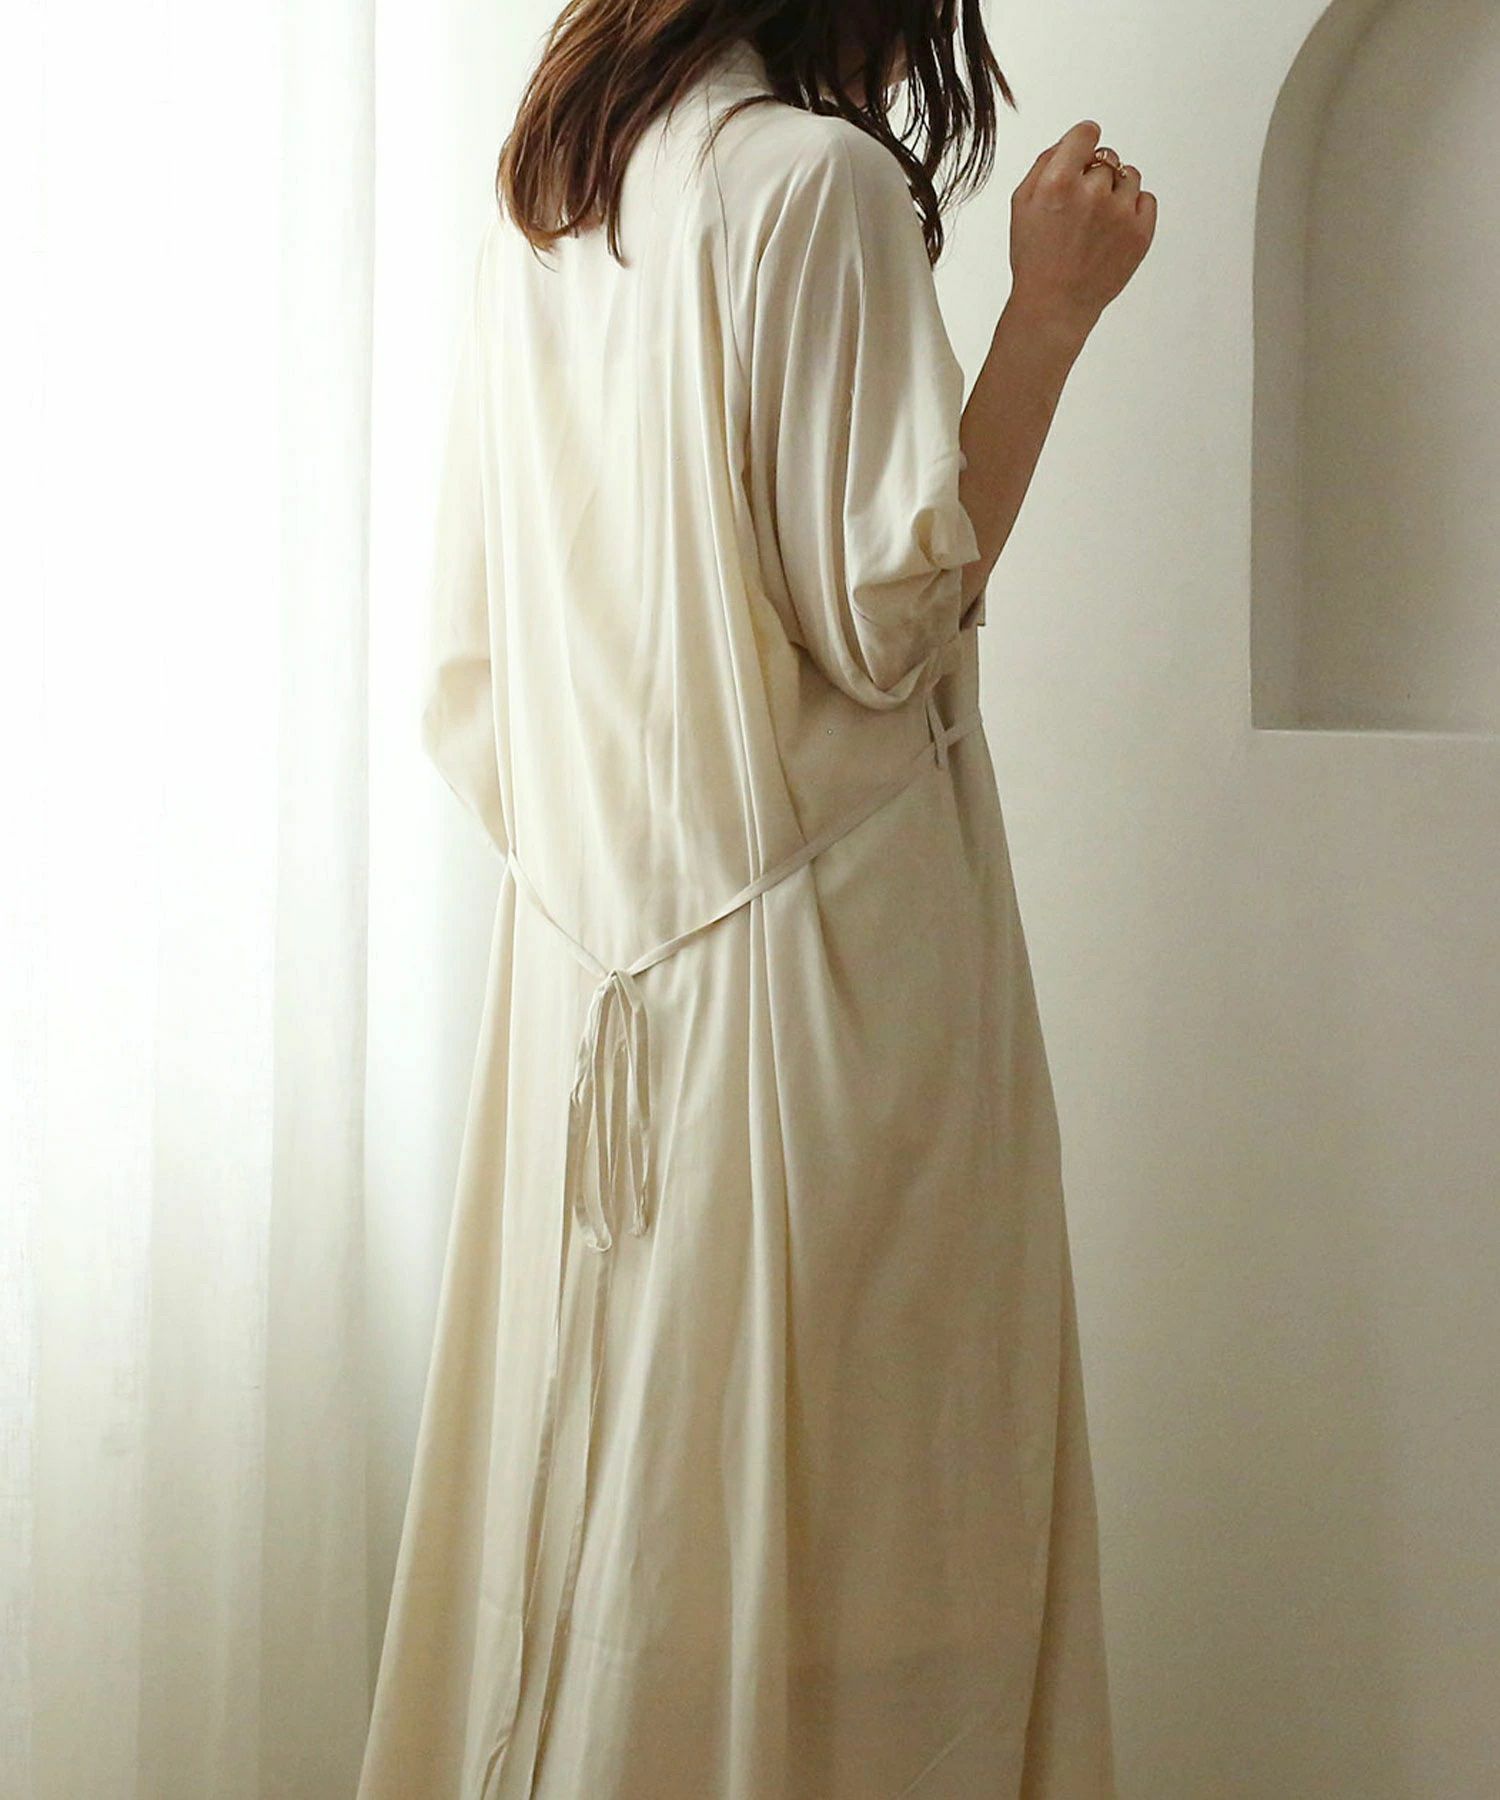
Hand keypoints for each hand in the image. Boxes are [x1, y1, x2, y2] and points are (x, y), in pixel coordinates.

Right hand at [1008, 120, 1156, 339]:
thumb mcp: (1022, 204)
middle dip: (1095, 176)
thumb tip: (1071, 141)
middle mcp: (1092, 192)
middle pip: (1108, 157)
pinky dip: (1134, 210)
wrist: (1055, 306)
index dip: (1082, 144)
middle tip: (1080, 209)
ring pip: (1130, 176)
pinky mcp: (1141, 232)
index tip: (1081, 157)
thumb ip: (1045, 163)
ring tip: (1097, 222)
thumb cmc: (1036, 258)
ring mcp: (1120, 213)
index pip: (1087, 132)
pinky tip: (1113, 230)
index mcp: (1059, 181)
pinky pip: (1147, 200)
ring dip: (1116, 191)